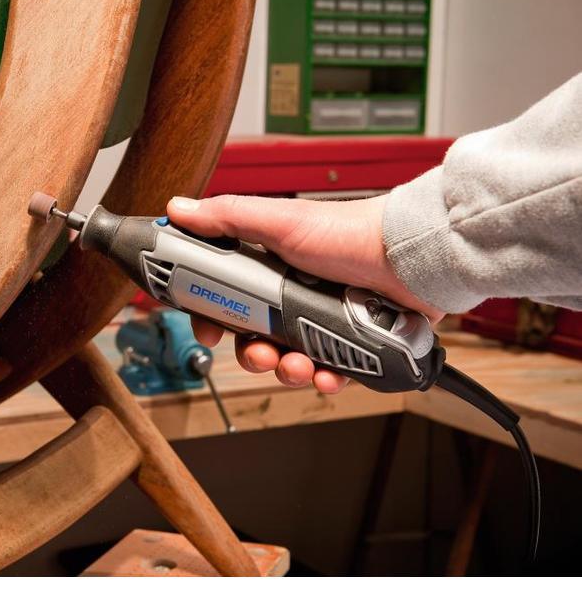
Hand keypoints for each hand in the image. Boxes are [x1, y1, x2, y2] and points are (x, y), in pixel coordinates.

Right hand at [167, 193, 443, 393]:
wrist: (410, 259)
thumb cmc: (350, 233)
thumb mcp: (280, 222)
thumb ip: (228, 217)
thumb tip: (180, 209)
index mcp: (269, 269)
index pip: (226, 299)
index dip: (212, 317)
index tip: (207, 330)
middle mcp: (292, 297)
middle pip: (253, 339)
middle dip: (251, 354)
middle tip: (260, 354)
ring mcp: (321, 322)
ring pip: (287, 362)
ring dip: (285, 371)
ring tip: (299, 366)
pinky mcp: (350, 345)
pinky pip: (327, 374)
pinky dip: (324, 379)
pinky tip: (328, 375)